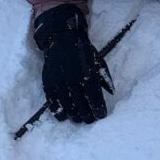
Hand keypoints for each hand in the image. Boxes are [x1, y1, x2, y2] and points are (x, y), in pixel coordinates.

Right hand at [34, 5, 108, 122]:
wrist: (62, 39)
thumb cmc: (84, 52)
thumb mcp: (98, 62)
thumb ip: (104, 78)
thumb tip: (111, 93)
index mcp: (88, 76)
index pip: (95, 100)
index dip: (99, 111)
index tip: (101, 115)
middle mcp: (74, 82)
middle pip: (82, 107)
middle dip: (88, 116)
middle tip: (90, 120)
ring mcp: (59, 84)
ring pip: (68, 108)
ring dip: (74, 116)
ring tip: (79, 119)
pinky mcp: (48, 84)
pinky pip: (53, 103)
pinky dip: (58, 112)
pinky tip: (64, 116)